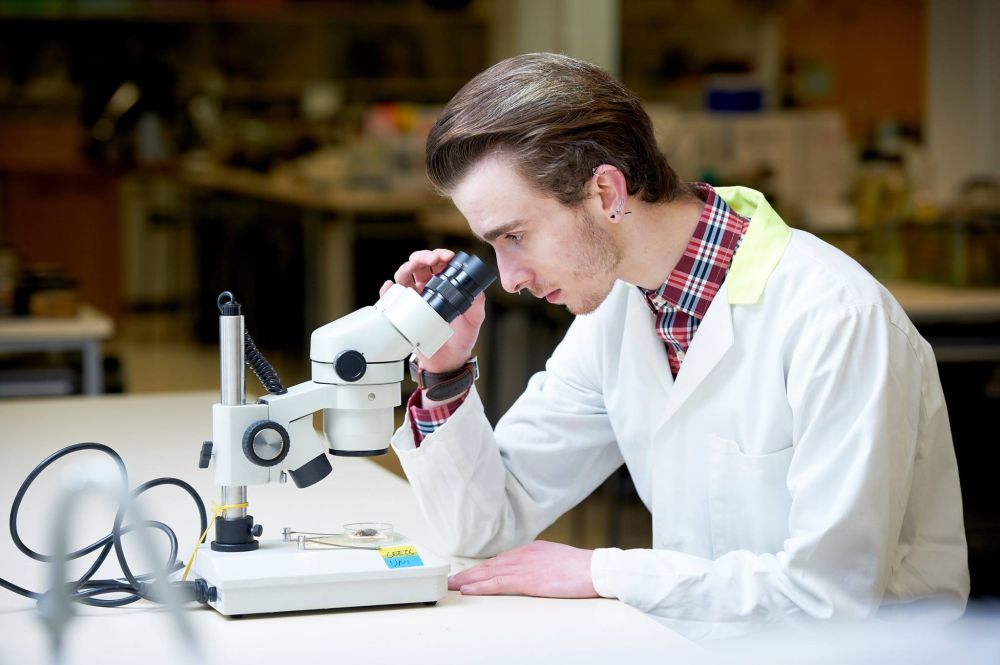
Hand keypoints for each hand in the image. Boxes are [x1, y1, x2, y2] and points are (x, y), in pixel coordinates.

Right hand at [380, 248, 485, 373]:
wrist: (449, 360)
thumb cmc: (461, 338)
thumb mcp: (474, 319)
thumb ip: (477, 303)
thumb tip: (477, 291)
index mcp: (444, 286)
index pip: (439, 263)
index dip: (441, 255)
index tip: (447, 257)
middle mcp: (427, 289)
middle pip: (419, 265)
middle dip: (424, 257)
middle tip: (432, 260)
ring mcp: (414, 300)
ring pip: (404, 276)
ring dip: (406, 267)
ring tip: (412, 267)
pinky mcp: (403, 313)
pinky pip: (391, 299)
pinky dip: (387, 290)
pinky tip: (390, 286)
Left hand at [448, 540, 597, 597]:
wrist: (594, 569)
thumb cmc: (581, 568)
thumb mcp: (557, 560)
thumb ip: (542, 564)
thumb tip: (535, 572)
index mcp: (532, 550)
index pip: (501, 560)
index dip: (483, 568)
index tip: (470, 573)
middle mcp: (523, 555)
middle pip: (490, 565)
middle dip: (469, 573)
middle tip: (451, 578)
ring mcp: (524, 567)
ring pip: (489, 574)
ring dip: (468, 580)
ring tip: (452, 585)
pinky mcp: (527, 581)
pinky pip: (498, 584)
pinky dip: (480, 587)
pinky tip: (468, 589)